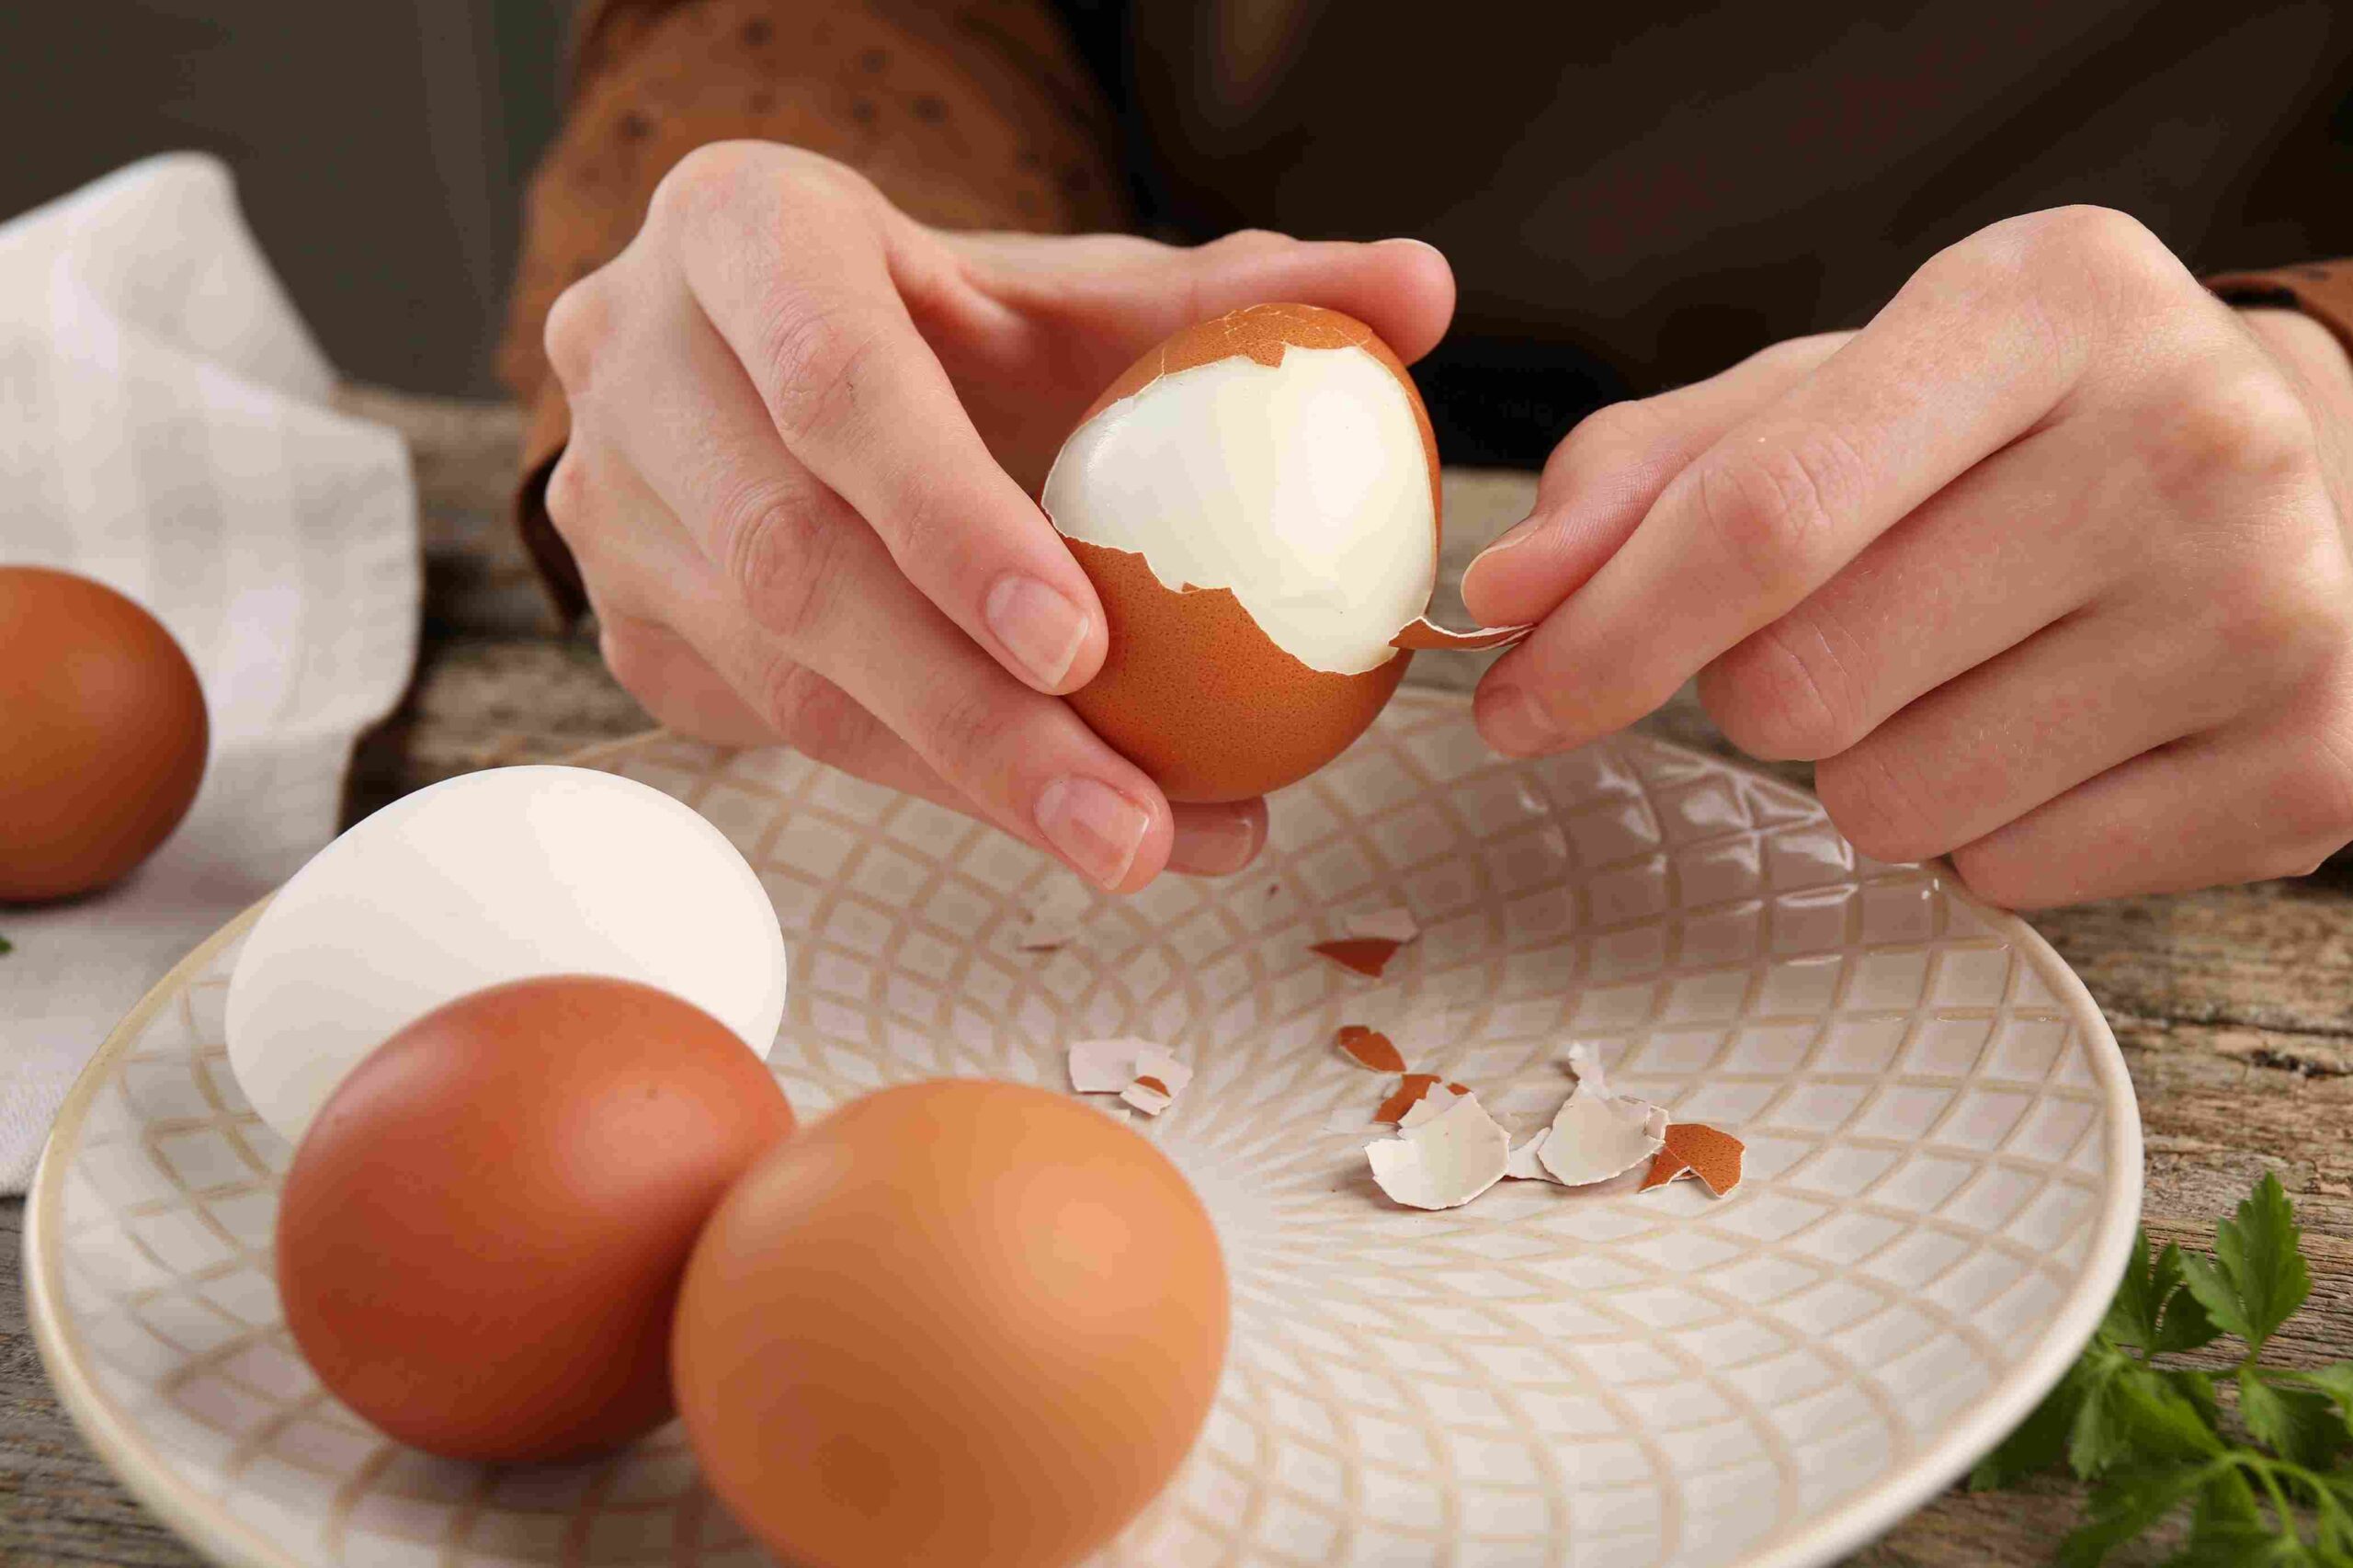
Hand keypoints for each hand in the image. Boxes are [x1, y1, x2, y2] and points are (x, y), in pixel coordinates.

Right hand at [542, 141, 1454, 890]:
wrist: (767, 349)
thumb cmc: (943, 312)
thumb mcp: (1073, 289)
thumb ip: (1239, 298)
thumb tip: (1420, 294)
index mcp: (743, 233)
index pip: (835, 381)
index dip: (948, 521)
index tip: (1081, 644)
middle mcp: (638, 367)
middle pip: (801, 566)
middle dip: (975, 718)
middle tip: (1133, 823)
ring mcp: (612, 511)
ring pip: (784, 680)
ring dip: (964, 781)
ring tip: (1135, 842)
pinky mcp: (632, 625)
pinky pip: (783, 735)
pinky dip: (926, 784)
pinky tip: (1052, 814)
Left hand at [1461, 206, 2352, 906]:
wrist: (2296, 482)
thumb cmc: (2016, 435)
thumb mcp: (1839, 391)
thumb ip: (1651, 475)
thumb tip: (1510, 598)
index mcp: (2047, 307)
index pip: (1767, 512)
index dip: (1607, 633)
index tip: (1512, 697)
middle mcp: (2187, 443)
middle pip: (1805, 680)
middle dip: (1753, 687)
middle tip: (1836, 626)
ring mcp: (2264, 615)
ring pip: (1890, 803)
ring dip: (1866, 762)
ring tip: (1963, 667)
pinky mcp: (2301, 768)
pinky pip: (2003, 874)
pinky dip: (1981, 825)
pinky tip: (2054, 727)